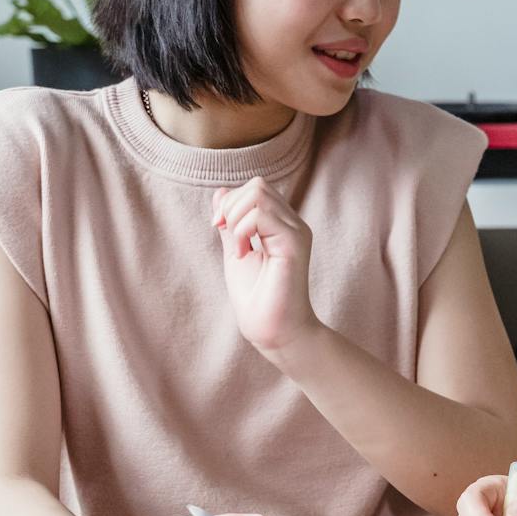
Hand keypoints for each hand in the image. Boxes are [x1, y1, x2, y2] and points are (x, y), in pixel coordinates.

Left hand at [213, 177, 317, 354]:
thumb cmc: (256, 297)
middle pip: (257, 185)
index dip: (230, 202)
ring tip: (239, 248)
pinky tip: (244, 253)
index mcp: (281, 224)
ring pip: (258, 194)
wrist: (272, 330)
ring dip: (235, 218)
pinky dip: (242, 230)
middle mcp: (293, 224)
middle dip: (230, 207)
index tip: (220, 229)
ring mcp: (296, 232)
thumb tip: (221, 193)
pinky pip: (261, 214)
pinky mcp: (294, 243)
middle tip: (228, 238)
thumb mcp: (236, 250)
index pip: (255, 188)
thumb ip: (230, 223)